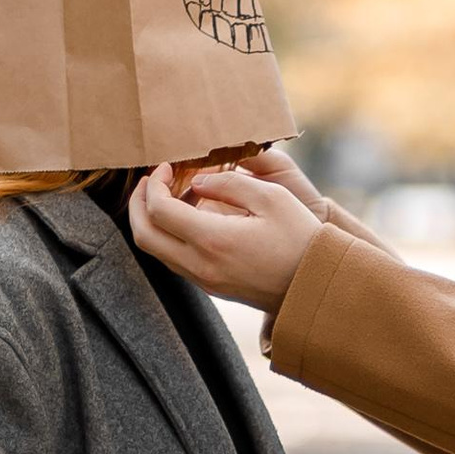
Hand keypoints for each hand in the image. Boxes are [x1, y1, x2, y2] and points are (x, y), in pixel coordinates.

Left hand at [133, 152, 321, 314]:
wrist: (317, 286)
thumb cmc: (301, 239)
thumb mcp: (272, 197)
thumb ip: (229, 185)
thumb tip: (197, 182)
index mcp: (212, 240)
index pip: (158, 210)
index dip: (155, 183)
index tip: (167, 167)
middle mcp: (201, 265)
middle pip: (144, 236)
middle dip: (138, 204)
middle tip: (150, 181)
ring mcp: (204, 279)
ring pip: (156, 251)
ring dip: (153, 220)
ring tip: (170, 194)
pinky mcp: (211, 286)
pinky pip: (175, 259)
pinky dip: (170, 234)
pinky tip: (189, 215)